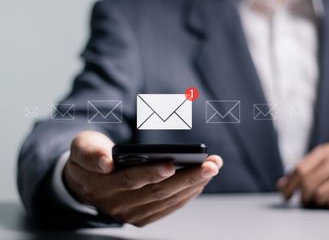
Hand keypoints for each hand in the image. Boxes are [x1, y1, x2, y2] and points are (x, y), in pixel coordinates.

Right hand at [63, 131, 222, 226]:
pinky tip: (200, 181)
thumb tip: (106, 162)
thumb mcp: (82, 146)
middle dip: (187, 177)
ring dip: (193, 185)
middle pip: (156, 191)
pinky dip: (187, 194)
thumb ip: (91, 152)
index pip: (130, 179)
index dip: (151, 173)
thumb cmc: (89, 157)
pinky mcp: (142, 217)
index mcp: (101, 185)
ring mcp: (130, 214)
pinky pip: (168, 207)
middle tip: (211, 164)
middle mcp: (117, 204)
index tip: (172, 164)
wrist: (86, 181)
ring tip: (212, 168)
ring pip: (166, 200)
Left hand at [277, 143, 328, 208]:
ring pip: (320, 194)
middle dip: (302, 196)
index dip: (289, 185)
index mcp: (326, 151)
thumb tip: (280, 185)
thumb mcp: (323, 164)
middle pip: (308, 182)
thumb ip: (302, 173)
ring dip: (315, 202)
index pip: (299, 169)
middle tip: (304, 202)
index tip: (285, 196)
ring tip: (318, 202)